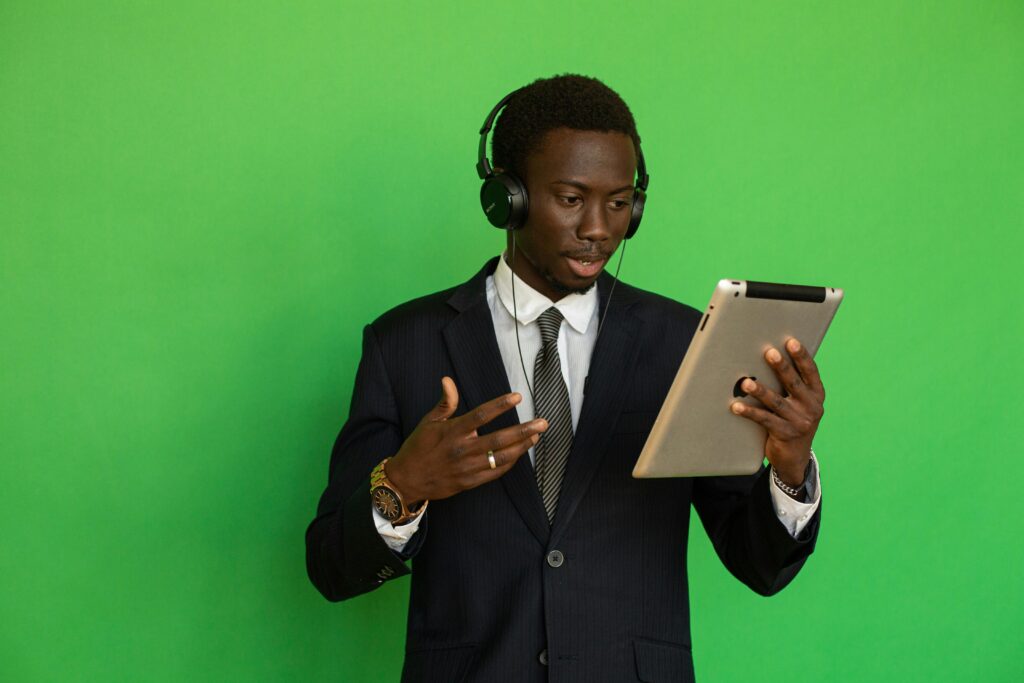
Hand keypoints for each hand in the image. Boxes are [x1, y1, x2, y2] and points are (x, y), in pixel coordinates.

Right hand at [385, 377, 548, 504]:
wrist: (407, 480)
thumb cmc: (418, 447)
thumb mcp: (428, 422)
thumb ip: (445, 403)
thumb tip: (447, 380)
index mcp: (453, 432)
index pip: (481, 415)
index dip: (500, 405)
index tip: (517, 397)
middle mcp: (462, 450)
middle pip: (499, 439)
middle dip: (524, 430)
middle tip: (542, 422)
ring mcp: (468, 468)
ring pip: (502, 457)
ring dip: (522, 447)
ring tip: (536, 436)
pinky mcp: (470, 482)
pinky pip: (496, 472)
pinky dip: (510, 463)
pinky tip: (520, 452)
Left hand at [729, 338, 824, 487]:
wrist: (795, 457)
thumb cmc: (793, 420)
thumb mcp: (800, 403)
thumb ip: (792, 385)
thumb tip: (770, 358)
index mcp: (817, 395)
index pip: (811, 372)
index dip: (802, 356)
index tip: (791, 341)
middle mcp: (812, 407)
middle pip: (793, 383)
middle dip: (781, 367)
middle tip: (769, 353)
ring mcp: (800, 422)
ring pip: (776, 402)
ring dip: (760, 391)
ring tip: (745, 382)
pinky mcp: (785, 434)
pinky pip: (764, 419)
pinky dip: (749, 412)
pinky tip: (736, 406)